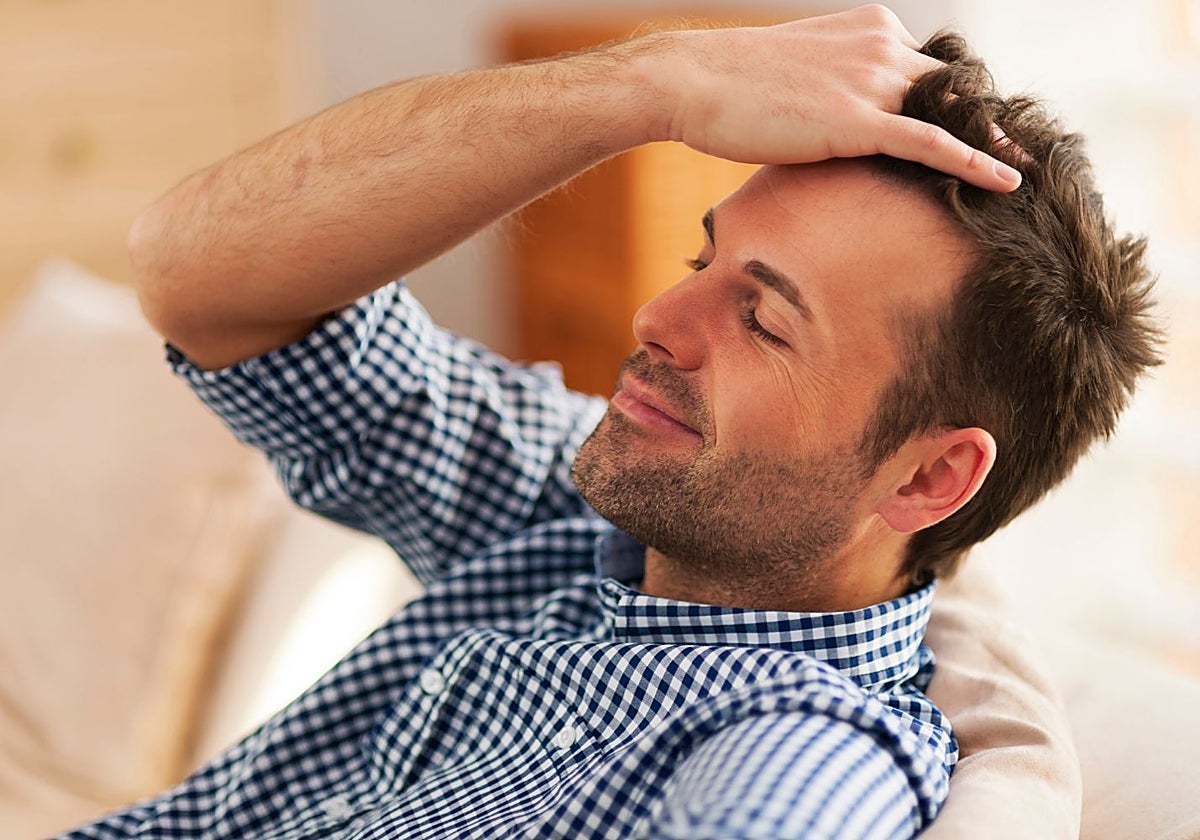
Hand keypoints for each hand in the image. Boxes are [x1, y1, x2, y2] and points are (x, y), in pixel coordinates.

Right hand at [657, 4, 1020, 190]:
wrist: (691, 80)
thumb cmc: (729, 86)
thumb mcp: (797, 73)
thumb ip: (833, 86)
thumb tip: (836, 123)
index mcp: (869, 28)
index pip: (929, 68)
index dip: (954, 102)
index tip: (980, 126)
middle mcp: (881, 45)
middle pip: (953, 87)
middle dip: (986, 118)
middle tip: (1019, 148)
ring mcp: (871, 80)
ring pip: (951, 113)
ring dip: (990, 142)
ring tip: (1024, 169)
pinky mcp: (856, 119)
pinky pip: (930, 143)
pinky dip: (974, 163)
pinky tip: (1007, 183)